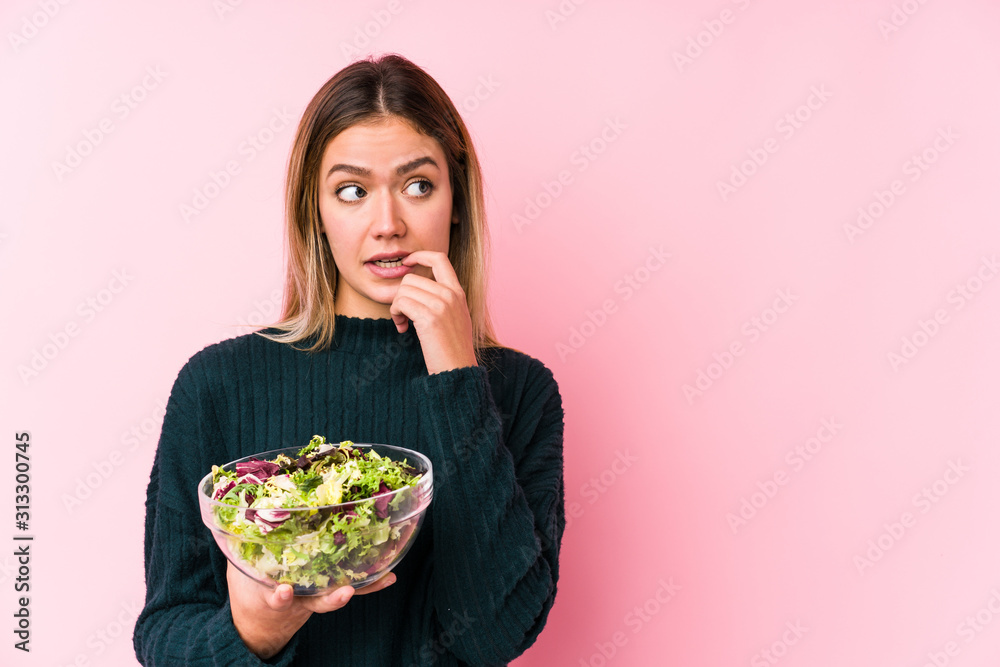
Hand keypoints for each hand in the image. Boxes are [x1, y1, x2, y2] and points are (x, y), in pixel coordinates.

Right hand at [227, 561, 396, 658]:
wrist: (261, 611)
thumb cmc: (252, 580)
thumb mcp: (242, 567)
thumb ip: (242, 545)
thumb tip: (233, 508)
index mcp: (273, 595)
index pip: (275, 598)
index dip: (279, 597)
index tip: (282, 593)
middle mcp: (300, 598)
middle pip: (318, 601)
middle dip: (332, 598)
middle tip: (344, 593)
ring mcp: (318, 593)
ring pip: (340, 593)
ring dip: (363, 588)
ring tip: (384, 579)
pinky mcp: (331, 585)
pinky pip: (353, 583)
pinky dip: (371, 582)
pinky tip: (390, 575)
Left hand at [389, 250, 477, 374]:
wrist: (458, 371)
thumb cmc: (453, 350)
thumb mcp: (456, 318)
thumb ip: (444, 300)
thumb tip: (419, 288)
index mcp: (458, 293)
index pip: (439, 258)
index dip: (420, 256)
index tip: (407, 261)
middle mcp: (451, 295)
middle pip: (412, 278)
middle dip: (401, 295)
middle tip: (402, 315)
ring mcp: (441, 305)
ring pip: (403, 290)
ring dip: (396, 307)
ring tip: (403, 323)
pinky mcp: (429, 317)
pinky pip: (401, 303)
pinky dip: (396, 314)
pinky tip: (402, 328)